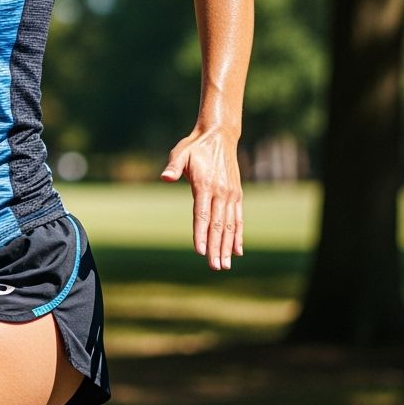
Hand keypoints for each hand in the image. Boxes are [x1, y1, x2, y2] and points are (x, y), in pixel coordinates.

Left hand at [161, 125, 243, 270]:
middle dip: (216, 248)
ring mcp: (231, 194)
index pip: (202, 215)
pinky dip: (238, 235)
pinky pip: (238, 218)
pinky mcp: (236, 195)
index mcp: (205, 185)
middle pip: (218, 225)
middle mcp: (221, 192)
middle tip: (215, 267)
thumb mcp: (180, 153)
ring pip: (230, 225)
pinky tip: (237, 251)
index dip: (201, 234)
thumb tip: (165, 177)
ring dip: (227, 246)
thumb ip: (173, 166)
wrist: (219, 136)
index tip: (201, 252)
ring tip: (225, 265)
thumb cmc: (195, 146)